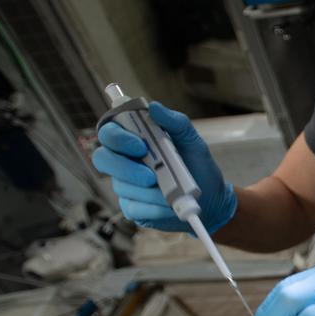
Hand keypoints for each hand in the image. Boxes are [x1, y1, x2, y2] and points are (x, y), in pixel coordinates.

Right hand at [92, 101, 236, 232]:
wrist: (211, 199)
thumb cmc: (198, 166)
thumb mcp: (192, 141)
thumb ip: (175, 122)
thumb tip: (154, 107)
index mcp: (134, 140)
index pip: (109, 132)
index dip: (118, 138)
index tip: (140, 145)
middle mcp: (124, 161)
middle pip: (102, 159)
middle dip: (125, 167)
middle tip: (151, 176)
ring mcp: (126, 185)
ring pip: (121, 186)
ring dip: (148, 191)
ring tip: (171, 193)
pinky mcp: (133, 208)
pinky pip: (133, 208)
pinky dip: (153, 207)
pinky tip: (168, 206)